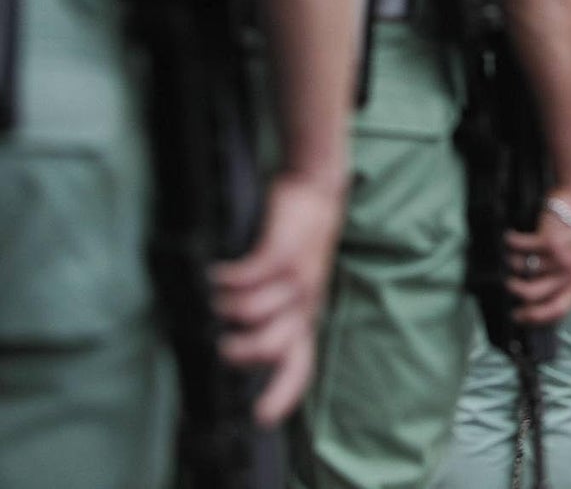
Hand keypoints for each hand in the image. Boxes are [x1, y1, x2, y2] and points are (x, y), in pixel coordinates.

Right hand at [212, 171, 345, 427]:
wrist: (317, 191)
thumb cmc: (295, 242)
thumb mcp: (291, 282)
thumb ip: (270, 312)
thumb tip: (231, 340)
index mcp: (305, 316)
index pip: (300, 365)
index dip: (282, 395)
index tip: (260, 418)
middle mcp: (304, 304)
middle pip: (270, 347)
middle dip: (238, 352)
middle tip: (220, 343)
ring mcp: (296, 279)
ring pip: (251, 313)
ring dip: (223, 306)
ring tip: (213, 295)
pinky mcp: (282, 252)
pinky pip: (246, 277)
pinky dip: (223, 278)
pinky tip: (213, 272)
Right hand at [504, 189, 570, 325]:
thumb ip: (558, 276)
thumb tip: (529, 294)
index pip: (558, 309)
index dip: (536, 317)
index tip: (518, 316)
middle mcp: (567, 273)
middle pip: (533, 294)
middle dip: (515, 290)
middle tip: (507, 283)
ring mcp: (558, 257)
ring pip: (523, 269)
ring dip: (511, 261)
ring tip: (509, 253)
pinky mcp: (548, 241)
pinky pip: (520, 247)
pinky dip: (510, 242)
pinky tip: (509, 237)